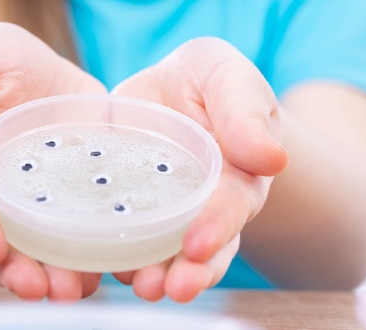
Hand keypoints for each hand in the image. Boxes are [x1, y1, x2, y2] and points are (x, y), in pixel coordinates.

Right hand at [0, 22, 106, 299]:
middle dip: (18, 270)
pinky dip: (96, 254)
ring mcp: (42, 203)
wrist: (42, 78)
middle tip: (39, 289)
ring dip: (57, 275)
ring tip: (75, 292)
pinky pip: (85, 232)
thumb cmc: (0, 67)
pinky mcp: (79, 200)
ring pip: (44, 249)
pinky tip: (114, 266)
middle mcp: (1, 196)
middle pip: (5, 242)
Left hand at [111, 37, 288, 301]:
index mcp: (234, 178)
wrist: (168, 89)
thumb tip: (272, 158)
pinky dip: (108, 252)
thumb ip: (244, 113)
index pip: (231, 207)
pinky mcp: (124, 208)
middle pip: (200, 248)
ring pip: (161, 253)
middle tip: (169, 288)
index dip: (218, 227)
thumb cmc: (207, 81)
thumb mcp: (226, 77)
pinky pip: (118, 235)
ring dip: (151, 274)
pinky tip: (94, 262)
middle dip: (188, 271)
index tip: (198, 245)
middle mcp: (201, 207)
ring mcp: (161, 213)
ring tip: (138, 286)